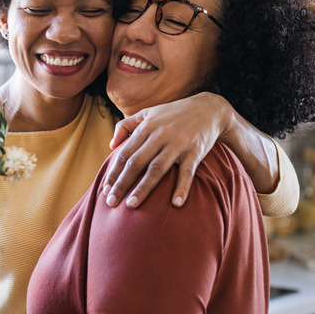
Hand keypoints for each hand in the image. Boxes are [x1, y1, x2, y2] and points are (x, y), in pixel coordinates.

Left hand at [103, 92, 232, 208]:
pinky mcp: (195, 151)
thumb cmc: (174, 113)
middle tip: (111, 203)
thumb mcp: (148, 113)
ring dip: (144, 188)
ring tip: (132, 205)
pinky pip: (187, 172)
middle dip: (122, 184)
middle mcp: (159, 136)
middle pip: (136, 163)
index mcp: (146, 128)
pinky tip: (176, 203)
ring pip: (157, 169)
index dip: (114, 172)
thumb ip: (126, 125)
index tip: (105, 189)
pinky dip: (182, 187)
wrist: (209, 108)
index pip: (125, 154)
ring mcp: (177, 144)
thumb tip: (111, 145)